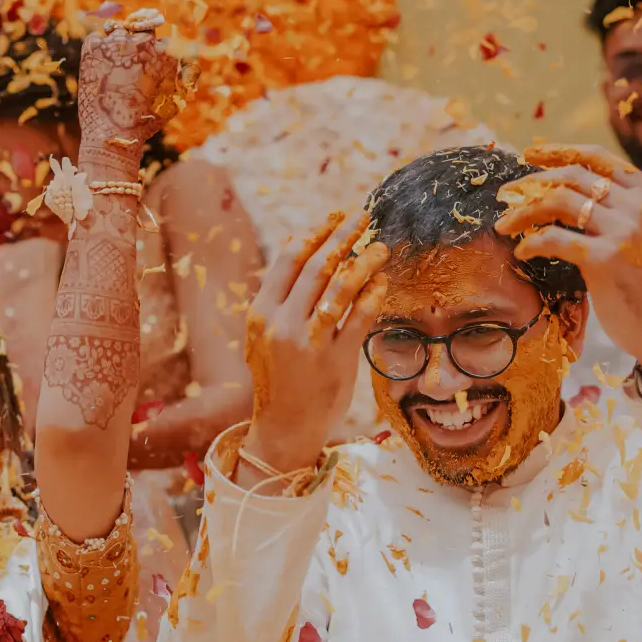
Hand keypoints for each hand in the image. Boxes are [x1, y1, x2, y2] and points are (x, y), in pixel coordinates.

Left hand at [76, 15, 192, 176]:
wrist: (111, 134)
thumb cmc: (144, 122)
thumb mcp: (172, 101)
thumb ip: (182, 78)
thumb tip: (190, 65)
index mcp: (164, 53)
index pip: (164, 41)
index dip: (158, 52)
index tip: (151, 62)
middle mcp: (141, 42)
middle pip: (143, 30)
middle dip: (139, 44)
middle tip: (131, 63)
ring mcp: (115, 42)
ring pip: (119, 31)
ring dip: (118, 44)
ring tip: (115, 66)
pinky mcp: (93, 46)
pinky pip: (96, 38)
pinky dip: (98, 49)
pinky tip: (100, 67)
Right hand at [240, 210, 390, 477]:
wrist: (284, 425)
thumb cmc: (278, 377)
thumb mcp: (263, 335)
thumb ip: (278, 295)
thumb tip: (297, 243)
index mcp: (260, 314)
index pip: (289, 261)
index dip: (315, 234)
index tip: (335, 217)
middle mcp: (282, 324)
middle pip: (316, 267)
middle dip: (342, 236)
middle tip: (363, 217)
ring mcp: (309, 342)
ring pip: (340, 288)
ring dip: (363, 261)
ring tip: (380, 247)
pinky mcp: (335, 359)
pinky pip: (359, 317)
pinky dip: (372, 295)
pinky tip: (382, 282)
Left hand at [493, 144, 641, 366]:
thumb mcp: (639, 234)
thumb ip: (615, 210)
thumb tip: (563, 192)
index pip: (597, 157)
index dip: (559, 151)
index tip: (530, 154)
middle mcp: (637, 204)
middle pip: (572, 175)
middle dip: (532, 182)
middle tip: (506, 194)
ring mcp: (622, 229)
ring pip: (559, 201)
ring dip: (523, 211)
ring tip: (504, 225)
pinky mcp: (605, 257)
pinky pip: (554, 239)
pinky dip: (531, 243)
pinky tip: (522, 251)